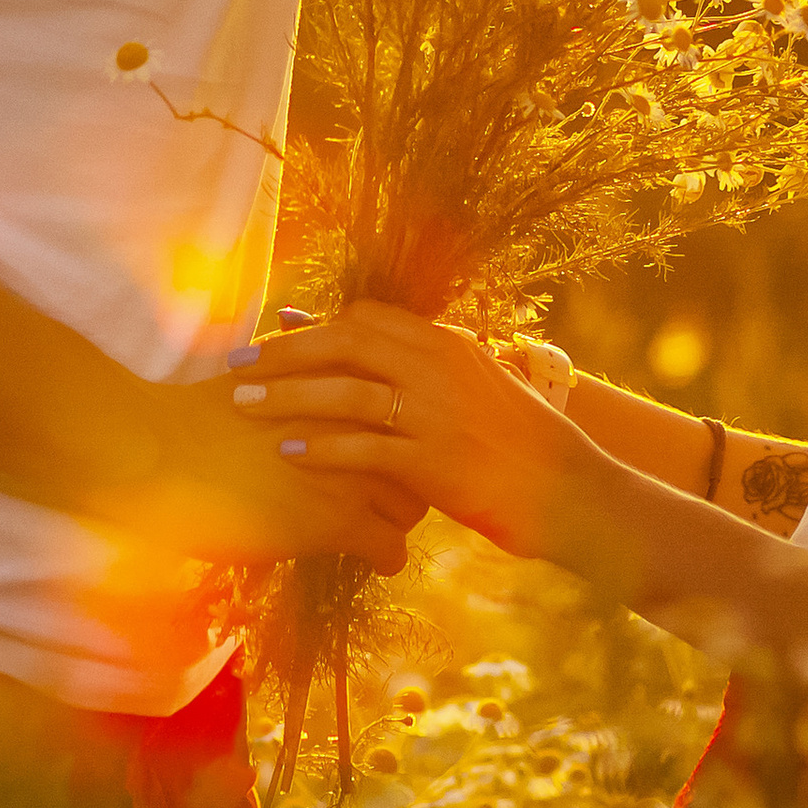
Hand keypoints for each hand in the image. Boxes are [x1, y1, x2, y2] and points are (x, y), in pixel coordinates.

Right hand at [93, 373, 427, 575]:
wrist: (163, 451)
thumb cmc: (201, 416)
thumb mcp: (264, 375)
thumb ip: (299, 371)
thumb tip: (304, 350)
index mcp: (344, 386)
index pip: (403, 414)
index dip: (396, 438)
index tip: (386, 454)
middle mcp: (360, 424)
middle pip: (416, 459)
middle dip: (407, 480)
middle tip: (385, 496)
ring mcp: (353, 473)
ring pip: (412, 508)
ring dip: (397, 521)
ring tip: (378, 528)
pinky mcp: (337, 522)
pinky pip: (390, 549)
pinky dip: (386, 558)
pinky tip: (372, 561)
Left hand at [223, 302, 589, 562]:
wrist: (572, 490)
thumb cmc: (519, 440)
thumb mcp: (480, 383)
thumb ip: (428, 361)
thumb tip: (376, 343)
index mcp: (449, 343)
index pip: (367, 316)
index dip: (314, 327)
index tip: (271, 339)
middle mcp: (440, 366)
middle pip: (344, 344)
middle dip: (285, 353)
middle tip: (236, 366)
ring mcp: (437, 413)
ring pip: (345, 391)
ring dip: (288, 396)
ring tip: (244, 404)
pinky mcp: (434, 462)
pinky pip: (363, 449)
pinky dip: (321, 449)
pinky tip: (286, 453)